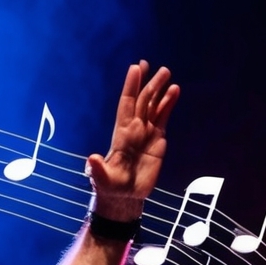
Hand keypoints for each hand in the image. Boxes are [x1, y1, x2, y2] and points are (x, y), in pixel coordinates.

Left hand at [87, 62, 178, 220]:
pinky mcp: (157, 140)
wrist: (124, 197)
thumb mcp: (102, 179)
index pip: (126, 105)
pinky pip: (163, 117)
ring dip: (159, 90)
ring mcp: (146, 133)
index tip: (135, 69)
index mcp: (121, 134)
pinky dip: (168, 104)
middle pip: (142, 101)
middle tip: (157, 67)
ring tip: (166, 73)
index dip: (130, 88)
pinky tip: (174, 91)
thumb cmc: (110, 188)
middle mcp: (134, 129)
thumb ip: (97, 169)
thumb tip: (91, 159)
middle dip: (148, 84)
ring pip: (153, 106)